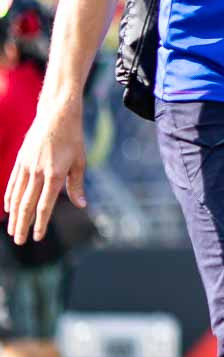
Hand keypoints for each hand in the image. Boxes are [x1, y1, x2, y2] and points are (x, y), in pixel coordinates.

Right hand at [4, 98, 87, 244]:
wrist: (57, 114)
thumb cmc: (73, 138)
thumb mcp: (80, 161)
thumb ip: (77, 185)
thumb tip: (81, 205)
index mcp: (54, 174)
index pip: (45, 205)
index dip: (40, 223)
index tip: (38, 237)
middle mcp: (38, 172)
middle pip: (27, 204)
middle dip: (23, 225)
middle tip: (20, 241)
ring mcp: (26, 166)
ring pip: (17, 196)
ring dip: (14, 215)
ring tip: (12, 230)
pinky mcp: (21, 160)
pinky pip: (13, 183)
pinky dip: (10, 197)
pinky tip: (9, 209)